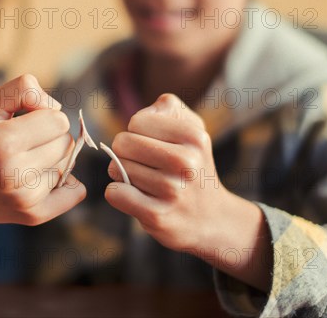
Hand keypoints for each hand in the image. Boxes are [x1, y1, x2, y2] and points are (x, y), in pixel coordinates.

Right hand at [0, 74, 85, 263]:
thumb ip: (23, 88)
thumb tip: (56, 107)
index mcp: (2, 142)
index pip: (58, 120)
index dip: (45, 116)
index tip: (26, 122)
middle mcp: (14, 173)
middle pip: (66, 143)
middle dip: (50, 137)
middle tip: (24, 143)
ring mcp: (25, 198)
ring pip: (69, 165)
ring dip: (53, 159)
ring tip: (25, 162)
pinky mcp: (34, 215)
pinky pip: (76, 192)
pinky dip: (66, 184)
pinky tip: (41, 179)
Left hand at [105, 93, 271, 290]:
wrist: (211, 218)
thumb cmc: (191, 164)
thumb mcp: (191, 128)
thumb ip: (167, 107)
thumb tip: (142, 117)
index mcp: (194, 136)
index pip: (137, 122)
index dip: (137, 132)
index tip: (151, 144)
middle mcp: (186, 163)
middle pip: (122, 143)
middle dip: (125, 152)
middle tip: (143, 164)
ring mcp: (172, 192)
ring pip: (116, 168)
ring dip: (123, 174)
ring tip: (145, 182)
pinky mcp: (157, 217)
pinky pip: (114, 193)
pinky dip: (117, 193)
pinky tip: (135, 197)